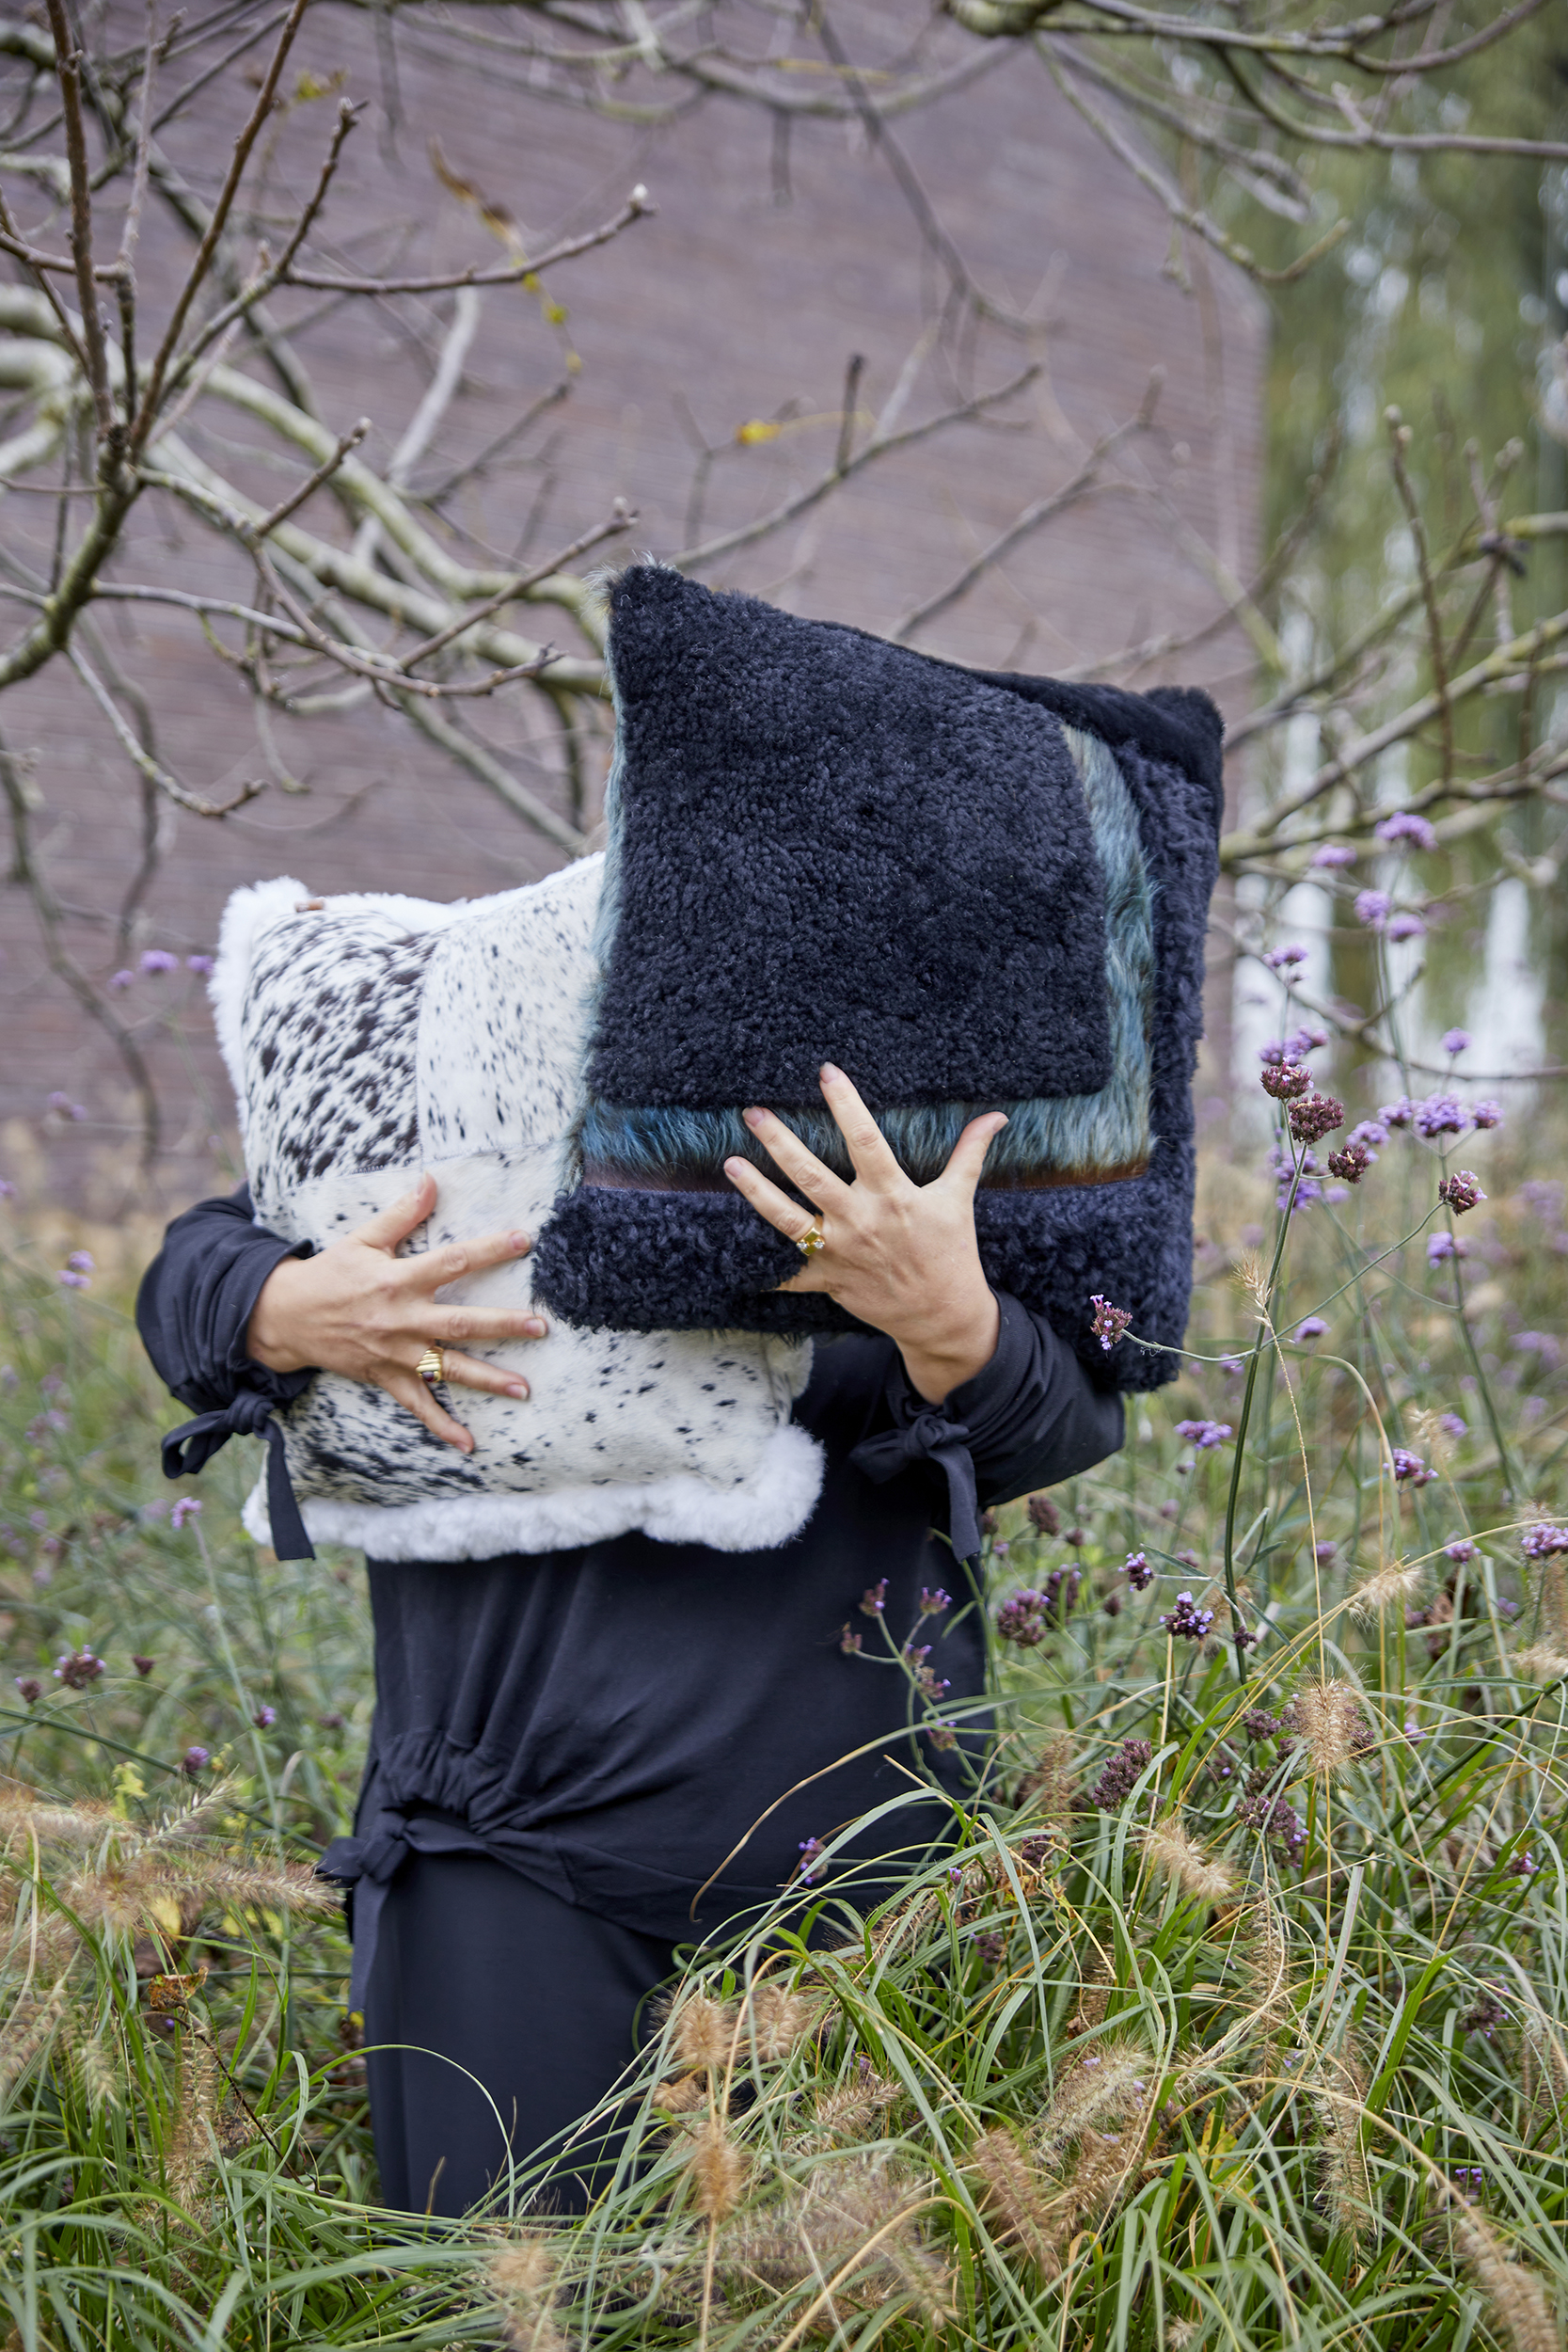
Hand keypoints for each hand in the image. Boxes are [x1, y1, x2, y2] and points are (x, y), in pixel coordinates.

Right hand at [246, 1173, 546, 1452]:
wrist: (286, 1317)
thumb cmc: (330, 1274)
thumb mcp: (363, 1239)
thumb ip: (402, 1214)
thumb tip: (431, 1179)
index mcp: (398, 1280)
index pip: (452, 1261)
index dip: (489, 1250)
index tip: (525, 1240)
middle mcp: (401, 1319)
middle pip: (459, 1323)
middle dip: (502, 1326)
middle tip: (539, 1327)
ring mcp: (395, 1352)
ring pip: (447, 1368)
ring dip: (486, 1379)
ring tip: (523, 1389)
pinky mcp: (385, 1377)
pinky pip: (417, 1405)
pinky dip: (441, 1426)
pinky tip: (468, 1442)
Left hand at [723, 1065, 1003, 1403]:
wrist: (943, 1316)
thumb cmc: (951, 1253)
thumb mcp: (959, 1200)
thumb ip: (969, 1154)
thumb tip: (996, 1117)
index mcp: (893, 1195)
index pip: (865, 1140)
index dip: (845, 1104)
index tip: (826, 1073)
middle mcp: (862, 1220)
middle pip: (811, 1174)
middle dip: (779, 1141)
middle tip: (753, 1112)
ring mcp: (841, 1252)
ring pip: (788, 1219)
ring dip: (755, 1191)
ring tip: (730, 1163)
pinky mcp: (828, 1280)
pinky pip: (788, 1272)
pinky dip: (761, 1265)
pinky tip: (730, 1246)